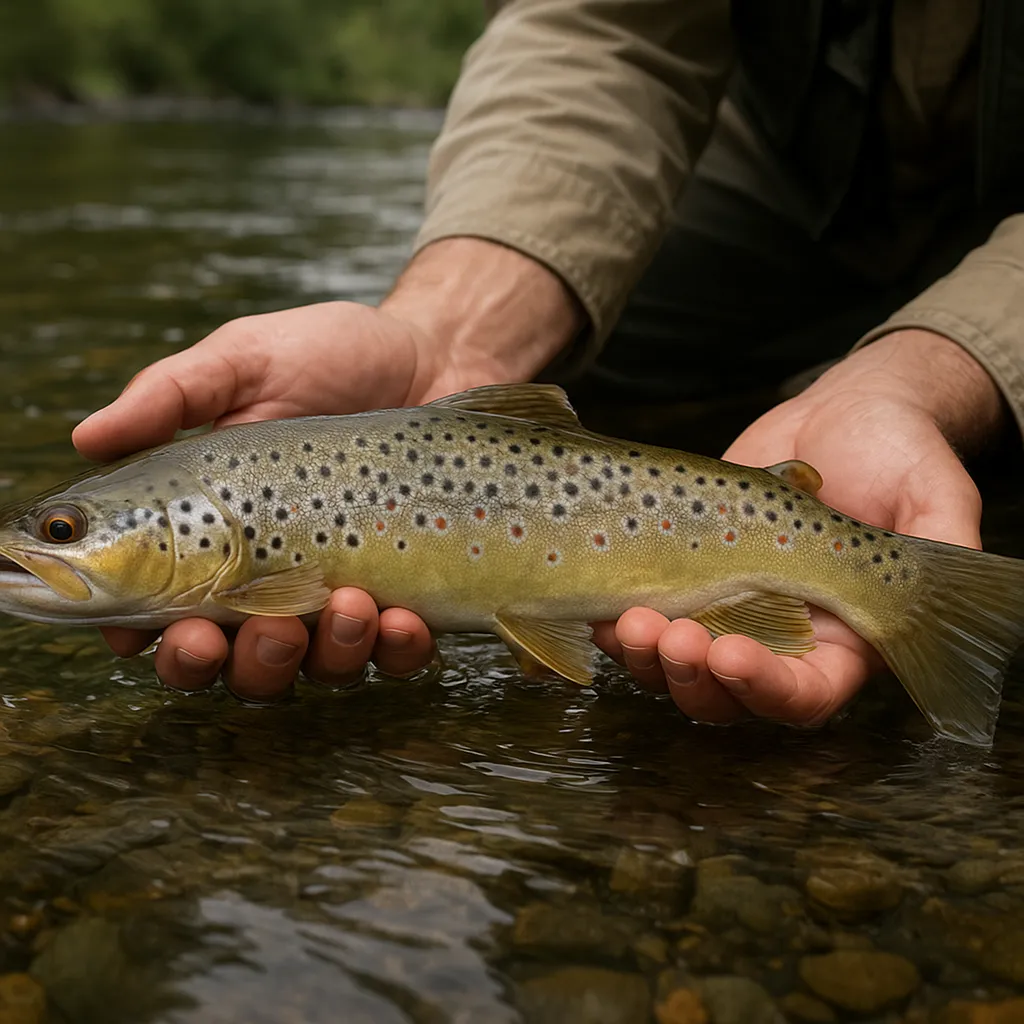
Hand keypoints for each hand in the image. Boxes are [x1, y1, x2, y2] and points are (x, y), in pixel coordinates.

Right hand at [75, 238, 582, 698]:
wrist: (436, 354)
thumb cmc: (331, 354)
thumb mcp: (246, 360)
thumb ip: (173, 396)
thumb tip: (85, 435)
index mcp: (213, 536)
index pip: (164, 614)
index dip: (156, 641)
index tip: (164, 634)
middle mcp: (272, 577)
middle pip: (238, 664)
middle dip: (246, 665)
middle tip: (267, 630)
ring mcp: (342, 592)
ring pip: (317, 669)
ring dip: (326, 655)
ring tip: (350, 603)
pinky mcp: (409, 593)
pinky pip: (397, 653)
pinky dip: (397, 649)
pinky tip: (402, 617)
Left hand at [590, 329, 1005, 727]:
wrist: (840, 415)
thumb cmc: (898, 451)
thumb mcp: (934, 494)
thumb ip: (942, 542)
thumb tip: (939, 582)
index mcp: (844, 641)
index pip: (805, 694)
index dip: (765, 688)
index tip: (731, 654)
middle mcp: (780, 638)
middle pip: (728, 695)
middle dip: (690, 677)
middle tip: (666, 634)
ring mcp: (726, 610)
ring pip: (677, 668)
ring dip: (646, 659)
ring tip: (626, 621)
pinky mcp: (683, 576)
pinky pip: (646, 618)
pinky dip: (619, 625)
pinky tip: (602, 608)